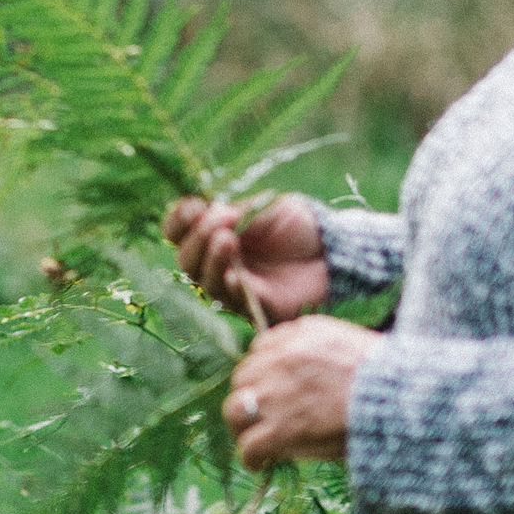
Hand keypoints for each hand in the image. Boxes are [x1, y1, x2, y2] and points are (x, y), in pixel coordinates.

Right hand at [166, 193, 331, 326]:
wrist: (335, 251)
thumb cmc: (299, 227)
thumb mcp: (266, 209)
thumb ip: (237, 214)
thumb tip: (210, 214)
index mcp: (215, 233)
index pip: (178, 230)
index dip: (179, 220)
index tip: (195, 207)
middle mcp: (220, 261)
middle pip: (186, 258)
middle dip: (198, 238)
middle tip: (224, 224)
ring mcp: (234, 286)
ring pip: (204, 281)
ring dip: (211, 260)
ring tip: (228, 241)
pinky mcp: (254, 306)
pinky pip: (231, 301)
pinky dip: (229, 287)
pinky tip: (235, 276)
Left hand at [228, 316, 376, 468]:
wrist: (400, 402)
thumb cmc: (388, 379)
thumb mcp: (348, 343)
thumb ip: (319, 347)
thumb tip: (302, 371)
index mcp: (300, 334)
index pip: (260, 348)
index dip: (264, 371)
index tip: (273, 388)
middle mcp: (280, 359)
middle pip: (243, 377)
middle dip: (250, 396)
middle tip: (262, 416)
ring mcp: (276, 395)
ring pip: (234, 409)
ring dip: (241, 425)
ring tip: (253, 439)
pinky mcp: (280, 430)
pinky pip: (249, 446)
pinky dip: (251, 457)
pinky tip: (259, 464)